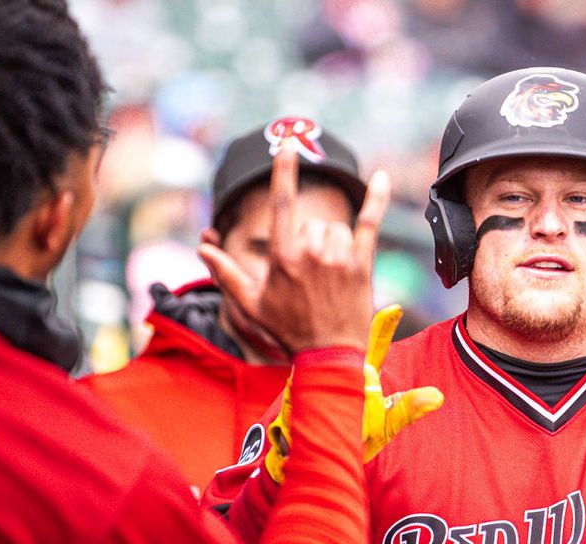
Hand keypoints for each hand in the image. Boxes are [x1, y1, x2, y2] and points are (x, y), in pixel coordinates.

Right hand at [198, 145, 390, 353]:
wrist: (329, 356)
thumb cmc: (288, 330)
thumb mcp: (251, 305)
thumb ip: (227, 274)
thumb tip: (203, 249)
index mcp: (283, 257)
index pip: (281, 204)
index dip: (284, 172)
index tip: (288, 146)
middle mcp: (312, 253)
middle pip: (311, 223)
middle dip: (309, 242)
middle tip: (310, 277)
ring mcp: (339, 258)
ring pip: (336, 229)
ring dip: (332, 244)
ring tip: (329, 276)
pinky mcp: (363, 264)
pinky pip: (370, 223)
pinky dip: (377, 199)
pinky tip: (382, 178)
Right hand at [263, 304, 443, 482]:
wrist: (315, 457)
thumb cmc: (353, 438)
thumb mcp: (383, 426)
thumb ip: (407, 409)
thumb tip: (438, 397)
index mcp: (361, 374)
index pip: (375, 347)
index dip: (384, 327)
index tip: (395, 309)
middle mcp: (338, 368)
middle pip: (353, 363)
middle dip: (356, 387)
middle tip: (357, 416)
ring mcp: (316, 375)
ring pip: (335, 377)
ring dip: (338, 400)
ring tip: (337, 421)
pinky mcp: (296, 386)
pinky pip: (314, 390)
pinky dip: (319, 402)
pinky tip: (316, 413)